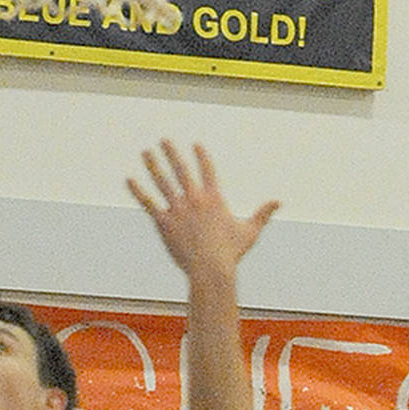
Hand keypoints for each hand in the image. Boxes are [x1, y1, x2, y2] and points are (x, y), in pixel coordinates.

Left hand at [128, 142, 278, 283]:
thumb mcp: (250, 232)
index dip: (201, 156)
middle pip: (181, 169)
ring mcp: (178, 209)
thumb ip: (263, 214)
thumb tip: (279, 201)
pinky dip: (138, 191)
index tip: (196, 145)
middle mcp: (195, 199)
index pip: (207, 170)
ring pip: (163, 181)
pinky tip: (129, 180)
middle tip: (164, 139)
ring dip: (153, 165)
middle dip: (172, 153)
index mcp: (214, 198)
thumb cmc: (231, 253)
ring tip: (145, 152)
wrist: (211, 269)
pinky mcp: (164, 222)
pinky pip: (148, 202)